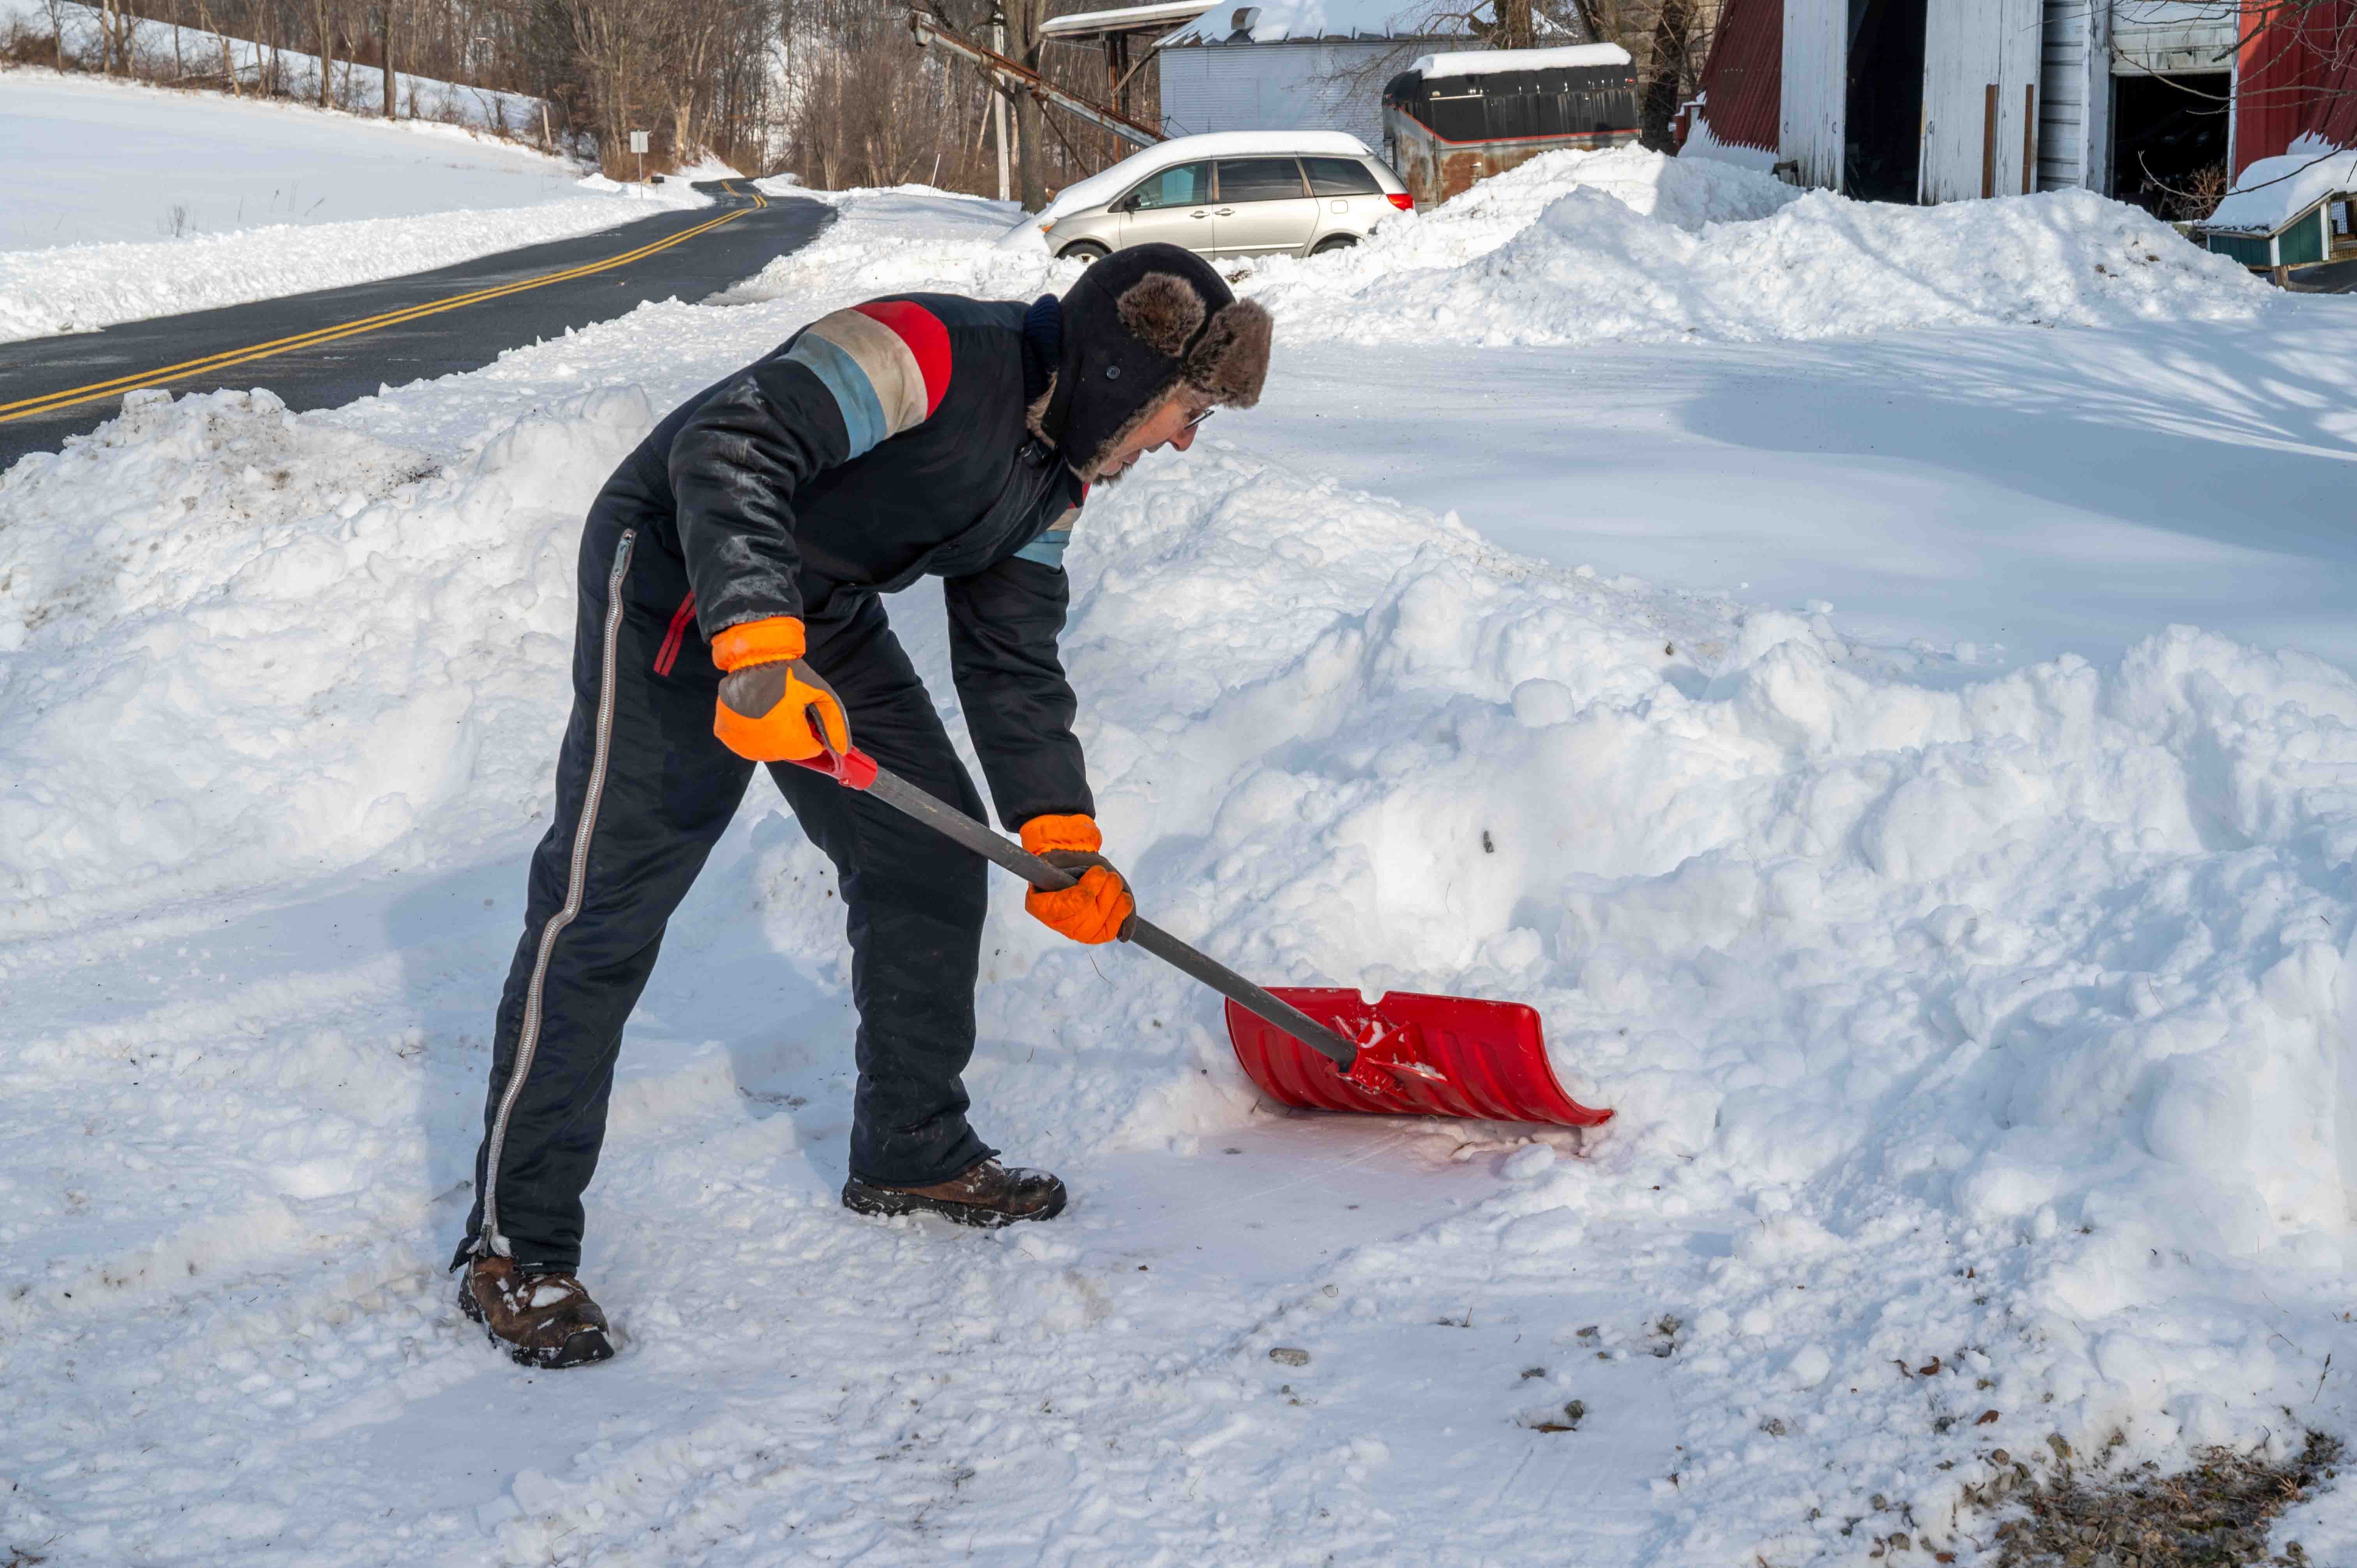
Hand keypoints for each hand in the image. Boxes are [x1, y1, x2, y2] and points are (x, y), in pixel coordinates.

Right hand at [711, 617, 849, 762]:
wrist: (752, 658)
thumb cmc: (789, 675)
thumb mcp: (820, 693)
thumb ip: (835, 723)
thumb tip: (843, 749)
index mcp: (791, 743)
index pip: (809, 750)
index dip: (811, 733)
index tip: (806, 715)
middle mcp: (766, 750)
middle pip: (788, 750)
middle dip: (792, 733)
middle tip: (786, 708)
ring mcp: (743, 744)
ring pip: (765, 747)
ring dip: (771, 733)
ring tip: (769, 708)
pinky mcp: (726, 735)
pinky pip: (743, 740)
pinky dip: (749, 730)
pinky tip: (753, 711)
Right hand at [1020, 814, 1133, 944]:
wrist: (1076, 867)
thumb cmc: (1068, 862)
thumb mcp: (1065, 859)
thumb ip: (1070, 869)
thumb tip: (1087, 891)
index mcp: (1041, 904)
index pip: (1057, 911)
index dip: (1075, 904)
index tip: (1087, 892)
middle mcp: (1058, 923)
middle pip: (1082, 922)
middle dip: (1099, 896)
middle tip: (1103, 873)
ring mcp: (1077, 930)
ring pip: (1098, 926)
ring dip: (1112, 901)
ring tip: (1113, 881)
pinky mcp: (1096, 933)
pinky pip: (1108, 932)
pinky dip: (1121, 916)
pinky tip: (1124, 901)